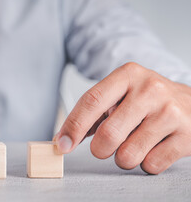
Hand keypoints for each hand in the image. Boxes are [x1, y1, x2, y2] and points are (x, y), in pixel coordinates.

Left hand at [54, 62, 190, 173]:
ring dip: (124, 157)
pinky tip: (153, 147)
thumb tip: (64, 138)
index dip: (73, 126)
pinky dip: (146, 163)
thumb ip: (92, 113)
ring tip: (134, 143)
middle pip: (108, 134)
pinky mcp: (187, 135)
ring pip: (128, 155)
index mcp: (127, 75)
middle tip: (105, 147)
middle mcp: (149, 89)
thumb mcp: (121, 94)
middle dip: (100, 149)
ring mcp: (170, 112)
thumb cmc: (149, 100)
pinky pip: (151, 165)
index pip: (91, 101)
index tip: (62, 144)